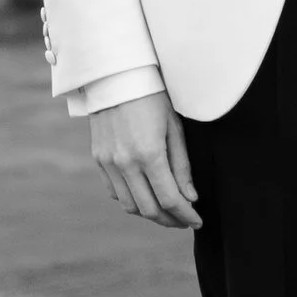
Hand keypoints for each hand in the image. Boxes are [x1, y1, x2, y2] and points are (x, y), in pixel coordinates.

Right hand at [89, 91, 201, 229]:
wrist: (116, 75)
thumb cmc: (153, 96)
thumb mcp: (174, 127)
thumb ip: (181, 166)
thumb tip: (191, 198)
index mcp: (149, 153)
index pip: (170, 199)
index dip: (186, 215)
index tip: (198, 221)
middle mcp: (125, 162)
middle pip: (149, 209)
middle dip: (171, 221)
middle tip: (185, 221)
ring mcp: (108, 162)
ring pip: (130, 205)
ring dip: (150, 213)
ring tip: (167, 210)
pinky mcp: (98, 159)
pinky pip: (115, 192)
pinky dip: (131, 200)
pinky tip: (145, 195)